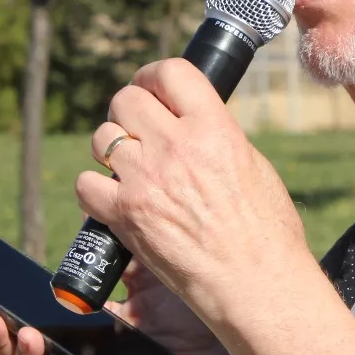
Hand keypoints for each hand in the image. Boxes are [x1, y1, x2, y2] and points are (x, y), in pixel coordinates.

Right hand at [0, 260, 245, 354]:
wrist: (248, 344)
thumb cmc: (204, 304)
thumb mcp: (157, 266)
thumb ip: (127, 240)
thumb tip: (103, 199)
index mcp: (93, 324)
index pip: (37, 320)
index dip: (4, 310)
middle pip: (31, 354)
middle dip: (0, 338)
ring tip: (22, 338)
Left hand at [80, 58, 314, 330]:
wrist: (256, 283)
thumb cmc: (267, 232)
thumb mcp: (252, 165)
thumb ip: (216, 136)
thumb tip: (192, 124)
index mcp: (215, 128)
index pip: (171, 72)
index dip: (154, 76)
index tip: (152, 88)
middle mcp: (177, 147)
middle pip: (126, 99)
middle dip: (128, 111)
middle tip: (136, 129)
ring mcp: (147, 180)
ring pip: (102, 138)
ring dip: (111, 149)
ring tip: (129, 168)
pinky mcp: (127, 215)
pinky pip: (87, 184)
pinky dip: (96, 190)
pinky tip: (115, 199)